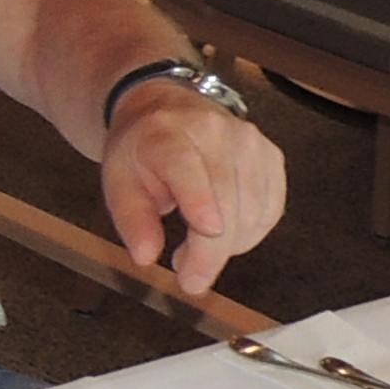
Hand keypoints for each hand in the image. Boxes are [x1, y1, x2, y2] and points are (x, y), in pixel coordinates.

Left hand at [102, 91, 288, 293]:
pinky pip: (270, 210)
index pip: (187, 167)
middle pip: (226, 200)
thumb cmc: (142, 150)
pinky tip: (225, 233)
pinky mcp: (271, 156)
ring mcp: (250, 142)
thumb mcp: (118, 183)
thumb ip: (132, 220)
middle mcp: (215, 132)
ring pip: (253, 211)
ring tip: (196, 246)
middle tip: (189, 279)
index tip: (207, 232)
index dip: (200, 200)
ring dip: (228, 246)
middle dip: (211, 252)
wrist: (166, 109)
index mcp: (168, 134)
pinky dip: (249, 233)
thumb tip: (145, 257)